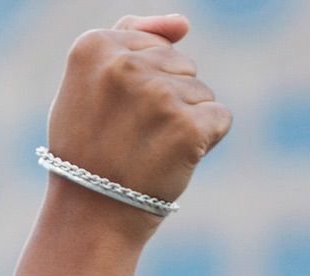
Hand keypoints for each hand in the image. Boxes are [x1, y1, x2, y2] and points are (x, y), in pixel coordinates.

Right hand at [44, 14, 230, 219]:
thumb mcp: (90, 84)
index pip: (153, 46)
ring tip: (147, 151)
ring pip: (201, 92)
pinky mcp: (187, 126)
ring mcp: (157, 95)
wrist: (91, 217)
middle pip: (181, 65)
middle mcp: (123, 65)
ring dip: (184, 122)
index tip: (112, 116)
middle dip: (166, 100)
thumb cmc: (89, 149)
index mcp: (92, 46)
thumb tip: (184, 23)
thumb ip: (130, 38)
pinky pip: (220, 118)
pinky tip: (172, 160)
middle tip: (129, 137)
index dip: (140, 85)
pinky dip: (204, 142)